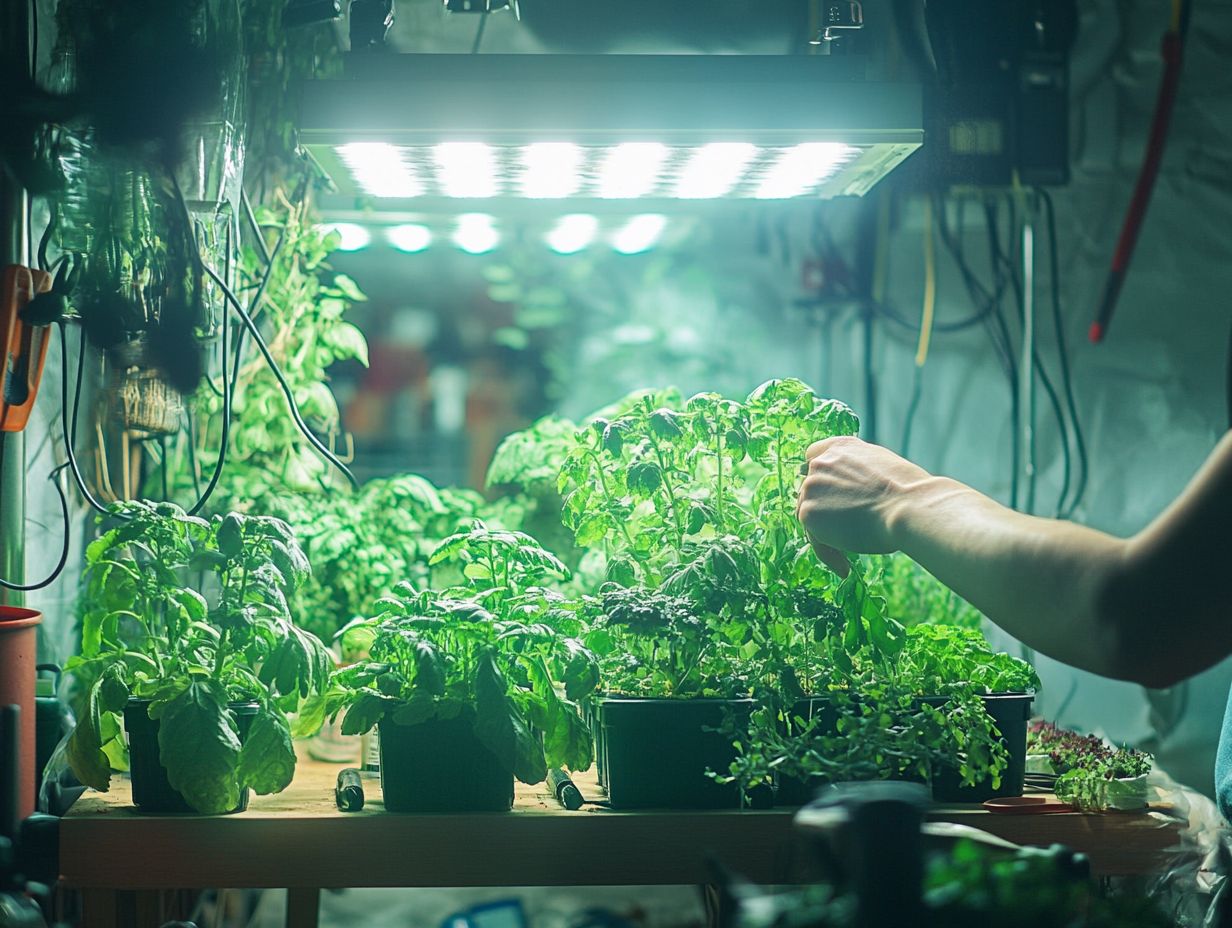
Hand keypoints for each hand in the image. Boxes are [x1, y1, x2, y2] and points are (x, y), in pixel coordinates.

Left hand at [796, 436, 931, 573]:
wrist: (907, 507)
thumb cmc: (907, 493)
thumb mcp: (880, 467)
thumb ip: (857, 472)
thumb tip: (851, 491)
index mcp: (840, 447)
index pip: (813, 456)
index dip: (818, 476)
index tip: (825, 493)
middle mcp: (821, 463)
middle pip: (810, 490)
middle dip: (824, 510)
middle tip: (844, 532)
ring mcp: (811, 487)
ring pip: (810, 515)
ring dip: (826, 534)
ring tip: (847, 556)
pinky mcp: (808, 513)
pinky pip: (814, 539)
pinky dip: (829, 554)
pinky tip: (845, 568)